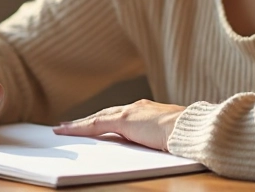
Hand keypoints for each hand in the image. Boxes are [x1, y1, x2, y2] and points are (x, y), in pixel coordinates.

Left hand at [52, 99, 184, 150]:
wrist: (191, 129)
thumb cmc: (186, 136)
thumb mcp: (168, 137)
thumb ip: (155, 138)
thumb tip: (149, 145)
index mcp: (148, 111)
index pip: (120, 115)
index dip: (104, 120)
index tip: (93, 124)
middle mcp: (137, 108)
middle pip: (105, 115)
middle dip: (87, 120)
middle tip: (69, 125)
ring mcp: (130, 113)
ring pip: (97, 119)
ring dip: (79, 125)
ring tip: (62, 129)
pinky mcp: (124, 120)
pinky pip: (95, 125)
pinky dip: (78, 127)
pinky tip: (65, 130)